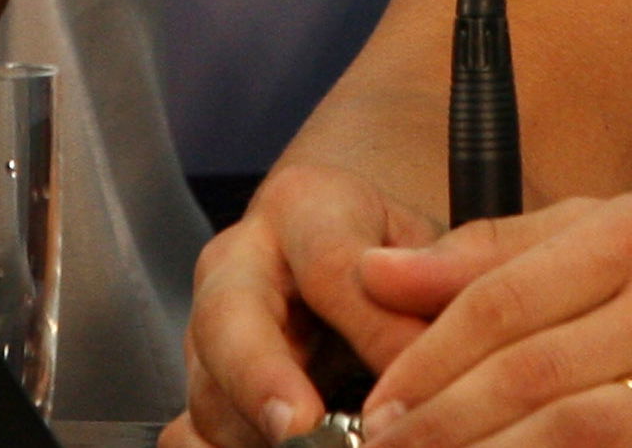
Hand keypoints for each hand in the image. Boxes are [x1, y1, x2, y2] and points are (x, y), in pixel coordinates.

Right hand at [174, 160, 452, 447]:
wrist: (355, 257)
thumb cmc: (396, 255)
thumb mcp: (431, 246)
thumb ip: (444, 278)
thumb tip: (430, 346)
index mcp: (303, 208)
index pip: (330, 265)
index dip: (372, 329)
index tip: (410, 379)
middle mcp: (237, 264)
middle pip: (228, 319)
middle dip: (260, 380)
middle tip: (302, 427)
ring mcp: (207, 332)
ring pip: (211, 393)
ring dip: (264, 434)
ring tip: (336, 441)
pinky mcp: (201, 391)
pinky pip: (187, 436)